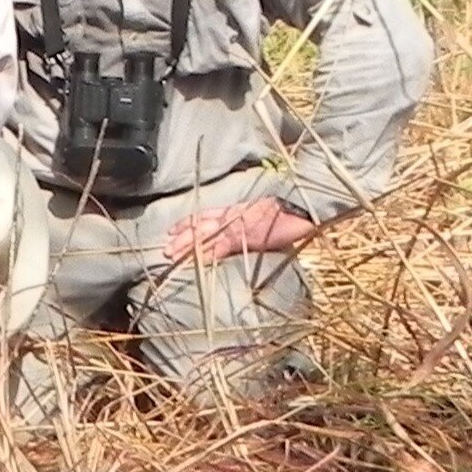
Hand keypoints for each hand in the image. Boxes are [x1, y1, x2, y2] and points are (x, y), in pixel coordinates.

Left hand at [158, 196, 315, 266]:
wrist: (306, 211)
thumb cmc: (291, 217)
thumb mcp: (266, 222)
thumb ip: (251, 229)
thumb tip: (245, 239)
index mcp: (238, 210)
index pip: (207, 215)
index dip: (189, 223)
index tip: (172, 231)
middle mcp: (234, 214)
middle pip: (201, 224)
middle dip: (182, 236)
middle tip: (165, 248)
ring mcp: (239, 223)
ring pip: (205, 234)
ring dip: (187, 245)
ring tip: (172, 254)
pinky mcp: (246, 235)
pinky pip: (222, 245)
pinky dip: (208, 253)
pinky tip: (196, 261)